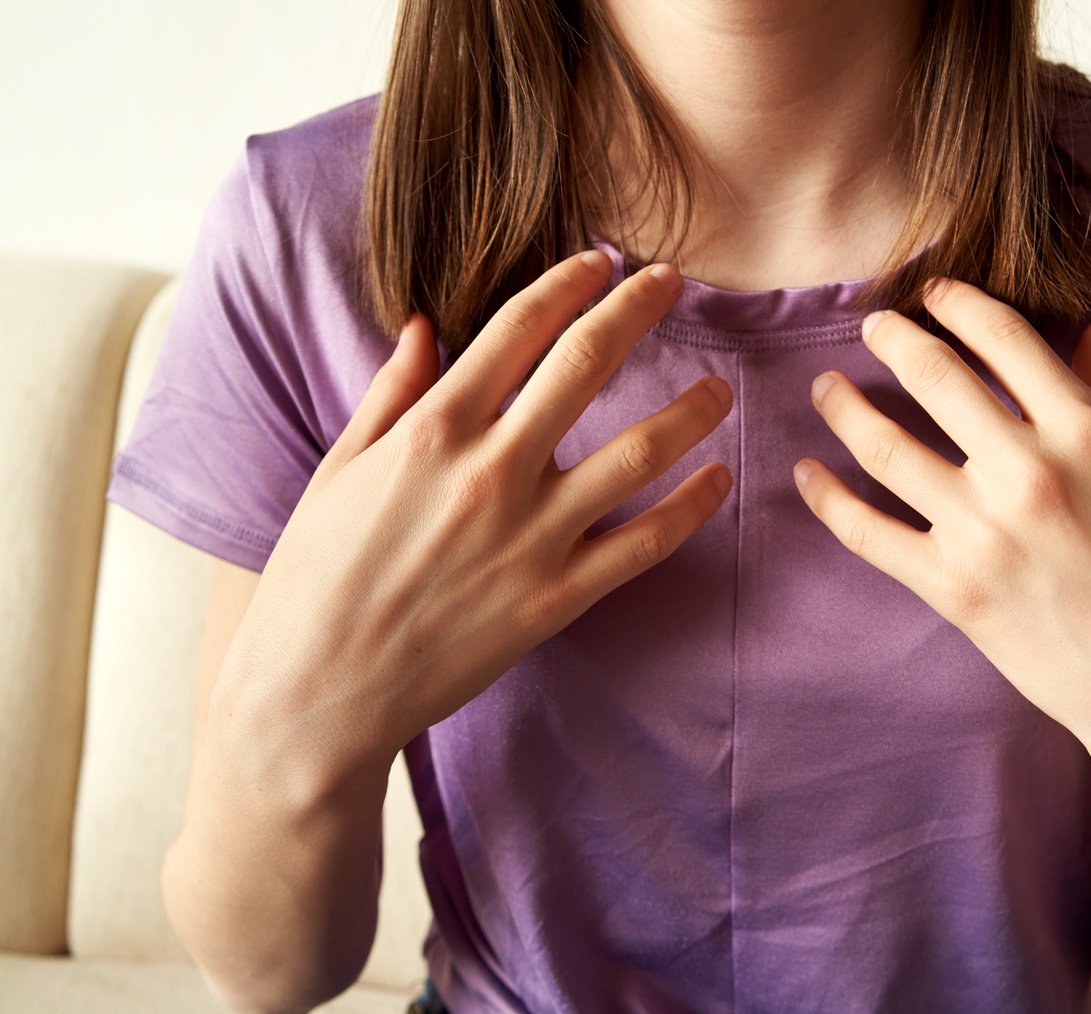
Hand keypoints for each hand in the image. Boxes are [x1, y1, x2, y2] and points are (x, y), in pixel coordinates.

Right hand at [217, 250, 732, 779]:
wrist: (317, 690)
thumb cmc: (316, 576)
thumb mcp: (339, 469)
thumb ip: (391, 393)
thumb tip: (423, 325)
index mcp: (433, 429)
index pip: (518, 327)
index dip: (569, 283)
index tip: (603, 261)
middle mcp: (491, 471)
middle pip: (586, 365)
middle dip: (637, 310)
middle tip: (672, 281)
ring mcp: (531, 537)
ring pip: (638, 453)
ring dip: (688, 410)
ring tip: (719, 389)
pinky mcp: (556, 598)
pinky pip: (644, 543)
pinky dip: (690, 506)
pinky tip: (718, 478)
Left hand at [795, 278, 1090, 779]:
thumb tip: (1086, 331)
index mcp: (1087, 431)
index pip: (1004, 337)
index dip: (959, 303)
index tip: (935, 294)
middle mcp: (1028, 471)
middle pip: (933, 375)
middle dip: (891, 338)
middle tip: (871, 326)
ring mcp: (984, 532)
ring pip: (884, 446)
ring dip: (843, 407)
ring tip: (825, 388)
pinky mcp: (953, 588)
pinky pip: (868, 532)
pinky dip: (827, 498)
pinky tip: (807, 473)